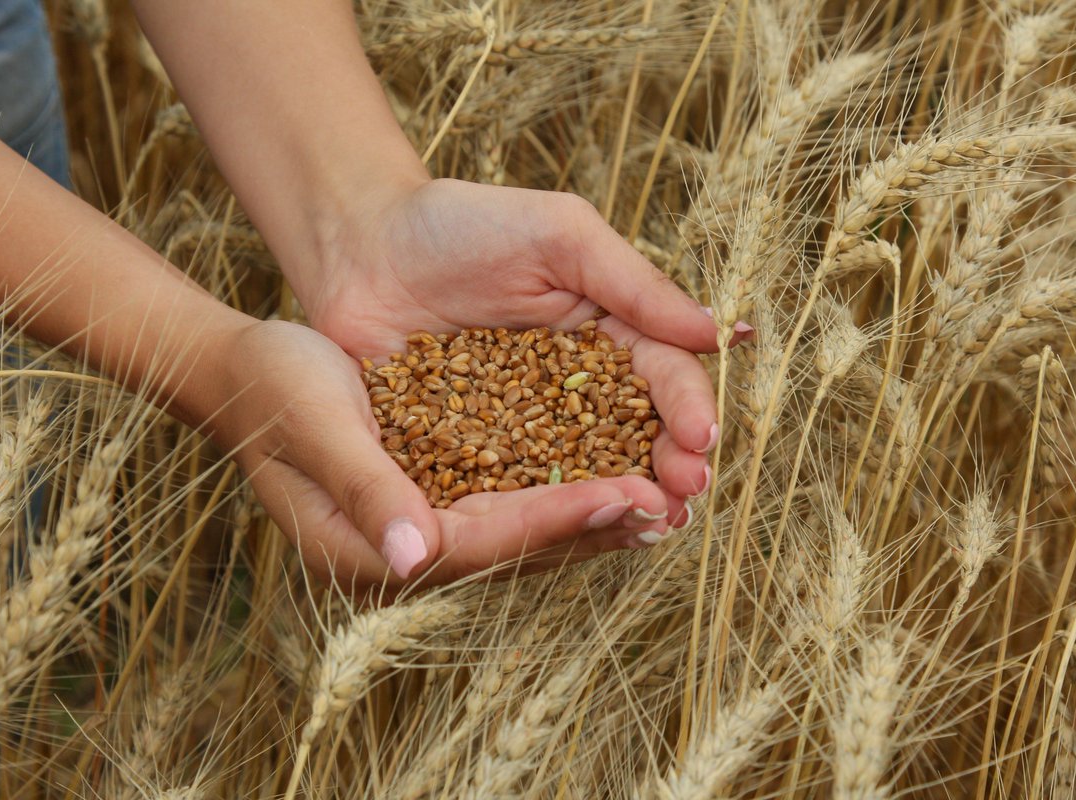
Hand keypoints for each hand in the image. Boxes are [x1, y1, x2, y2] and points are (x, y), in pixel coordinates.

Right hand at [208, 320, 678, 589]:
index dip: (562, 520)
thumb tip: (418, 557)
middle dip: (598, 525)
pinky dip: (566, 484)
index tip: (630, 496)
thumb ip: (366, 490)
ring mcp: (427, 523)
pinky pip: (515, 496)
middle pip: (521, 546)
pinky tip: (615, 469)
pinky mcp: (440, 491)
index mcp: (377, 548)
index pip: (489, 542)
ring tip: (665, 497)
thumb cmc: (272, 388)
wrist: (247, 367)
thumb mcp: (316, 428)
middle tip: (674, 506)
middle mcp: (411, 548)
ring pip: (527, 526)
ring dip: (595, 513)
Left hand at [294, 179, 751, 519]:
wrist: (359, 247)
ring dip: (620, 500)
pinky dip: (544, 515)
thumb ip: (633, 283)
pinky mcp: (472, 458)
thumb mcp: (559, 235)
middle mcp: (574, 389)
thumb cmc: (462, 223)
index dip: (686, 407)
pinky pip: (513, 490)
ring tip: (651, 525)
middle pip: (635, 436)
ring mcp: (524, 429)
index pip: (662, 376)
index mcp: (608, 335)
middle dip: (668, 466)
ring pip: (583, 472)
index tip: (701, 438)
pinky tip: (568, 534)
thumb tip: (716, 333)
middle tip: (686, 495)